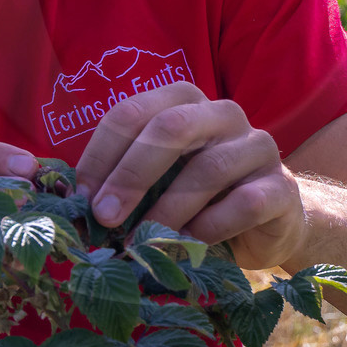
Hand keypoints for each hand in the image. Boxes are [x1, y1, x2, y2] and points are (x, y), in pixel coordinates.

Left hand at [74, 82, 305, 269]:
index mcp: (185, 101)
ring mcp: (258, 147)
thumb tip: (65, 198)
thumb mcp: (156, 181)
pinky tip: (189, 245)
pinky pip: (244, 203)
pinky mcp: (281, 187)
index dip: (102, 154)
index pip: (133, 112)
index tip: (80, 198)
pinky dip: (210, 228)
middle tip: (104, 218)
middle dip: (130, 175)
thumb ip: (120, 180)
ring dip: (168, 210)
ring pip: (208, 169)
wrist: (269, 223)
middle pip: (171, 128)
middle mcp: (223, 114)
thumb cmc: (198, 198)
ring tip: (143, 242)